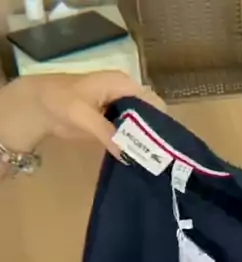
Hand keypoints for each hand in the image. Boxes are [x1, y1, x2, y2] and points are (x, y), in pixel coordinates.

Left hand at [0, 72, 165, 157]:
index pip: (152, 100)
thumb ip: (106, 133)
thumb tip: (127, 154)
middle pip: (150, 113)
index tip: (165, 144)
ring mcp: (120, 107)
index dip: (160, 120)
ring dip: (145, 141)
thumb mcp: (83, 116)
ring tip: (153, 162)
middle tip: (160, 158)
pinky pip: (129, 132)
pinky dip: (133, 144)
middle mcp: (126, 94)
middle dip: (155, 133)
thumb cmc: (60, 102)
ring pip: (141, 124)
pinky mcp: (113, 121)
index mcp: (122, 84)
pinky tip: (137, 159)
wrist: (39, 106)